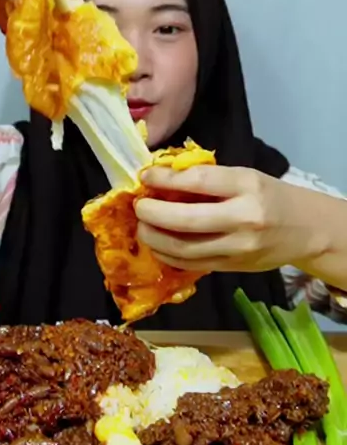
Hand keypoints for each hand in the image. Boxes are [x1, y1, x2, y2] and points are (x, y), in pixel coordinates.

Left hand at [135, 164, 326, 273]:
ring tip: (142, 227)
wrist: (304, 229)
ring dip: (155, 238)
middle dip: (153, 214)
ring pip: (184, 248)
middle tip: (139, 207)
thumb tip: (162, 178)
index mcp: (247, 186)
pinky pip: (192, 264)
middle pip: (185, 221)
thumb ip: (208, 179)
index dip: (164, 179)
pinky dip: (168, 255)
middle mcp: (243, 219)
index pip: (197, 182)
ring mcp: (238, 247)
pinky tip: (158, 245)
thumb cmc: (269, 196)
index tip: (146, 177)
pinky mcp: (233, 267)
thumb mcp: (244, 177)